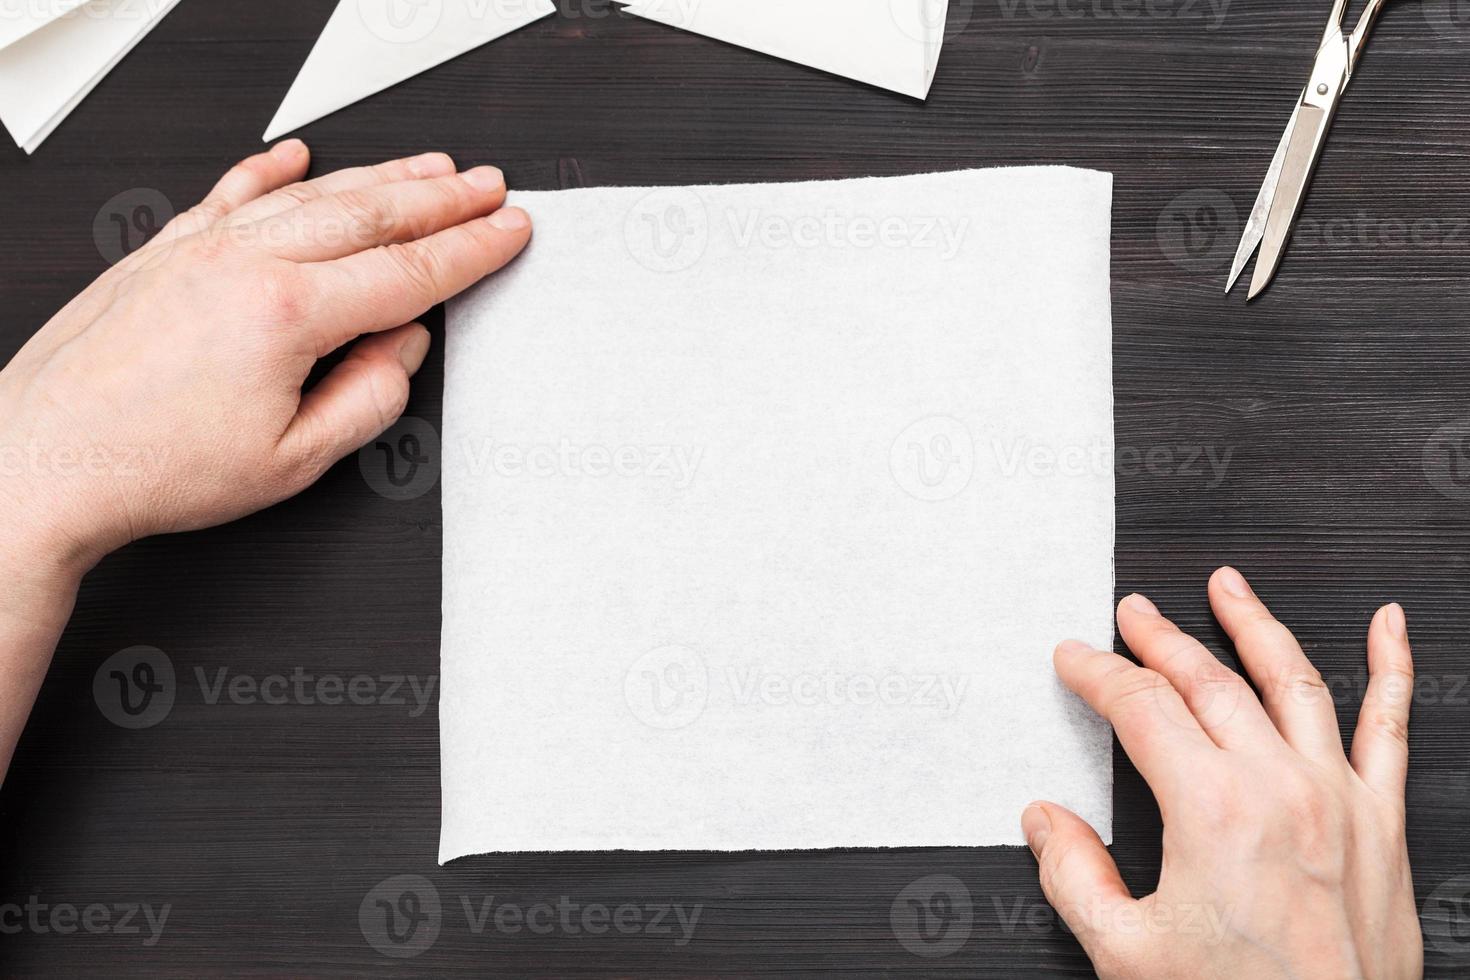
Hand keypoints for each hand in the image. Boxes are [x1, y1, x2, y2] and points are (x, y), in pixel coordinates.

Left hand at [0, 139, 529, 579]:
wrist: (41, 463)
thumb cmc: (151, 468)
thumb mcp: (293, 462)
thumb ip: (369, 399)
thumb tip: (404, 349)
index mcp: (286, 315)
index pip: (408, 270)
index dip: (472, 248)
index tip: (508, 229)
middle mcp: (244, 264)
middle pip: (370, 214)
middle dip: (442, 198)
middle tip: (486, 187)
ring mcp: (199, 249)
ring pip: (311, 194)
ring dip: (379, 177)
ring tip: (427, 169)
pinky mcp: (163, 252)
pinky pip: (229, 191)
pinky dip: (270, 168)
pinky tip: (296, 155)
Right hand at [1025, 567, 1420, 977]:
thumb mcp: (1125, 954)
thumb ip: (1075, 876)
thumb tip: (1046, 822)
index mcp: (1212, 810)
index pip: (1142, 707)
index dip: (1099, 674)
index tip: (1075, 660)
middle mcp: (1279, 788)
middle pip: (1209, 681)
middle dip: (1160, 638)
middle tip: (1132, 614)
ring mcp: (1339, 799)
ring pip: (1292, 680)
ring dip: (1253, 624)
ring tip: (1227, 587)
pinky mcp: (1383, 823)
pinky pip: (1390, 727)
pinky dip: (1391, 667)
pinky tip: (1388, 626)